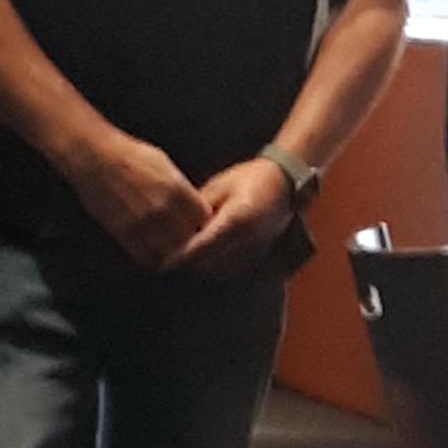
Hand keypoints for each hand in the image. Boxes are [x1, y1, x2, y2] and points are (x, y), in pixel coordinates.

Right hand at [65, 130, 209, 270]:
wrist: (94, 157)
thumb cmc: (131, 156)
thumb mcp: (166, 166)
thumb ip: (181, 189)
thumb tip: (195, 205)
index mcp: (176, 190)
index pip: (204, 218)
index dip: (204, 223)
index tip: (200, 224)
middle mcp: (162, 209)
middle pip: (190, 238)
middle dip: (192, 240)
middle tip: (189, 242)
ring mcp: (142, 223)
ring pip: (169, 252)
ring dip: (174, 254)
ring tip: (173, 251)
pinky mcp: (123, 232)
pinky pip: (145, 256)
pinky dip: (153, 260)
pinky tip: (155, 255)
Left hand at [170, 157, 294, 276]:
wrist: (286, 181)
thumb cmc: (250, 177)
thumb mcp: (218, 186)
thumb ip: (198, 209)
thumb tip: (175, 228)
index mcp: (236, 218)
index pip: (201, 247)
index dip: (179, 256)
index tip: (161, 259)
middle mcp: (248, 237)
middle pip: (208, 262)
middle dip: (186, 263)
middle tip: (166, 260)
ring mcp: (256, 247)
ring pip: (219, 269)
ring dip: (201, 267)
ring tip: (183, 259)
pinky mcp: (260, 252)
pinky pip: (232, 268)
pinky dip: (216, 267)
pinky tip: (205, 258)